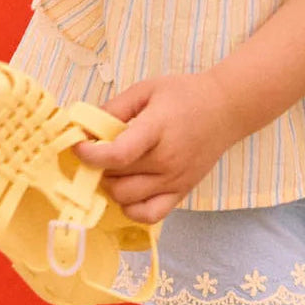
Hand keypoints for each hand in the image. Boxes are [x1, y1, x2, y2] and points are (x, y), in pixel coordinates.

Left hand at [73, 70, 238, 224]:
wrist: (226, 108)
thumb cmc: (184, 94)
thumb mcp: (146, 89)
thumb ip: (115, 107)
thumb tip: (86, 126)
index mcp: (156, 130)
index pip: (117, 155)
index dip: (90, 156)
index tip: (78, 146)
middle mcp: (166, 161)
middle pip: (117, 180)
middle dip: (97, 169)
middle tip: (96, 154)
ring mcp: (175, 180)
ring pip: (128, 201)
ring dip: (111, 188)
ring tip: (112, 169)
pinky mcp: (182, 192)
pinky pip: (150, 215)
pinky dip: (132, 209)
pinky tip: (128, 191)